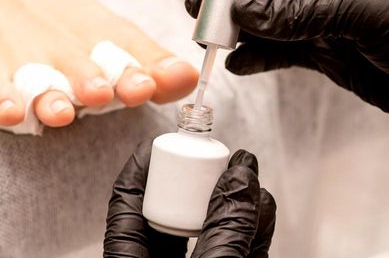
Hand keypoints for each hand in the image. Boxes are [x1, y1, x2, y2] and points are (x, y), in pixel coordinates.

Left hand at [103, 140, 275, 257]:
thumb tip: (241, 174)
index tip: (159, 141)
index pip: (126, 205)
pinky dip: (249, 228)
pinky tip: (262, 211)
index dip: (141, 167)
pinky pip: (233, 247)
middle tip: (214, 159)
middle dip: (197, 181)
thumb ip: (226, 226)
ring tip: (249, 180)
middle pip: (169, 211)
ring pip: (206, 229)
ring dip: (232, 202)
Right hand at [179, 0, 388, 133]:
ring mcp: (331, 12)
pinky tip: (240, 63)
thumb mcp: (371, 8)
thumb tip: (243, 11)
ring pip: (271, 11)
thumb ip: (303, 8)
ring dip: (239, 23)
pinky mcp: (331, 51)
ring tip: (210, 35)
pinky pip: (284, 48)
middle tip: (199, 4)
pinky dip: (261, 56)